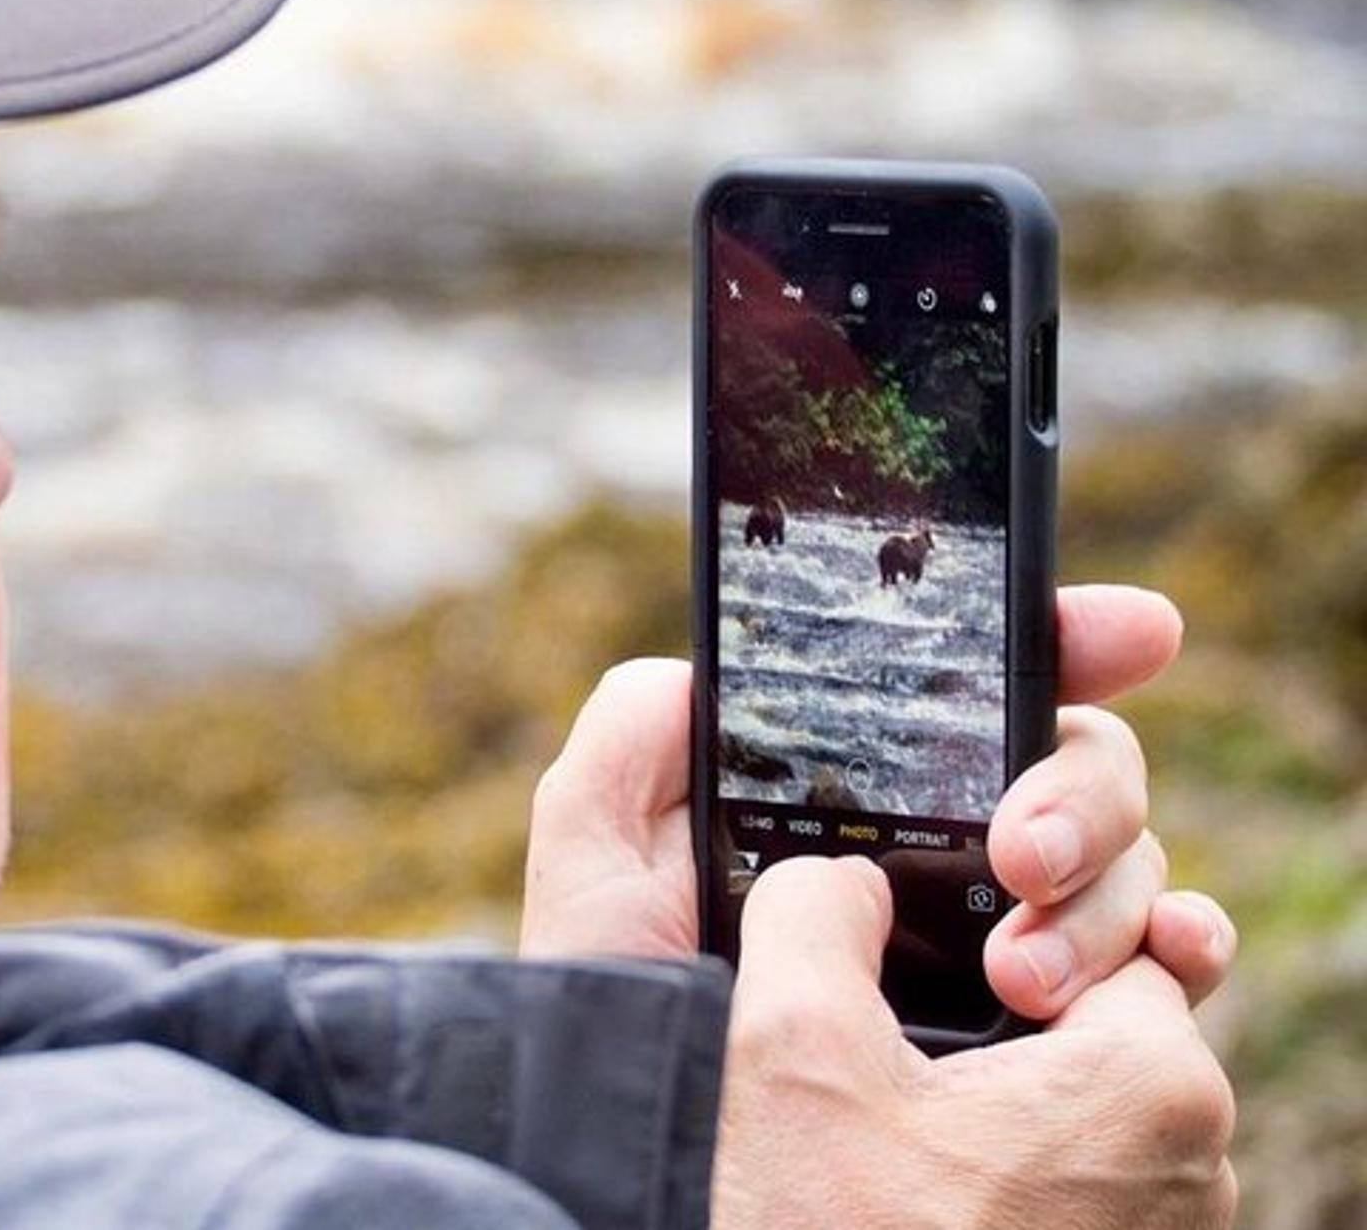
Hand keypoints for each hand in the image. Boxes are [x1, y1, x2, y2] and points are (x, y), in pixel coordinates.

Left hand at [519, 586, 1234, 1012]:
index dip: (1057, 643)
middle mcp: (944, 851)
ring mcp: (1004, 932)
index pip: (973, 693)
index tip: (1127, 631)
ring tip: (1024, 974)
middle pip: (1070, 765)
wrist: (675, 1153)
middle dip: (1082, 788)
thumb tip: (709, 666)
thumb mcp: (594, 860)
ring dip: (1106, 889)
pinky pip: (1164, 958)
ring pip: (1121, 855)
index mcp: (856, 793)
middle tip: (1023, 853)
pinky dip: (1188, 942)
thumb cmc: (621, 1005)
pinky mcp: (1050, 1025)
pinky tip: (1173, 960)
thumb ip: (630, 738)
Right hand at [711, 857, 1235, 1228]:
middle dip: (1013, 1007)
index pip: (1115, 926)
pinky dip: (999, 1163)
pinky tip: (911, 1178)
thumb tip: (842, 885)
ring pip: (1081, 1104)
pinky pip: (1068, 1182)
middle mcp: (1190, 1171)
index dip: (1020, 917)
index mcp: (1153, 1085)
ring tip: (898, 1122)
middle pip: (1104, 1016)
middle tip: (911, 1042)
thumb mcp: (785, 1035)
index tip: (953, 961)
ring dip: (999, 1092)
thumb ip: (818, 907)